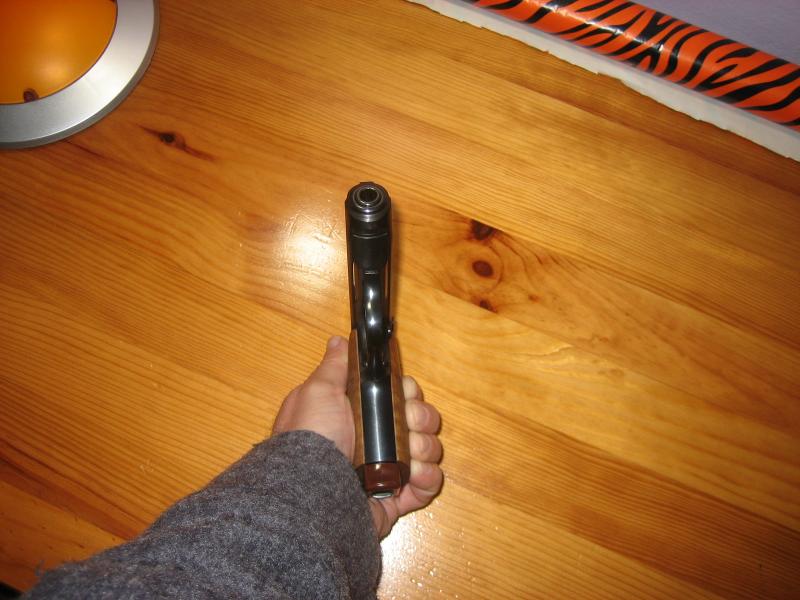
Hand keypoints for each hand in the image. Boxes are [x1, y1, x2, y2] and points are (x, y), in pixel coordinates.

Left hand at [272, 335, 442, 536]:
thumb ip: (334, 367)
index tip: (404, 392)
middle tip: (409, 422)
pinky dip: (428, 477)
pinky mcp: (398, 498)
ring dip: (426, 447)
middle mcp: (375, 441)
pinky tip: (414, 475)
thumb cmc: (313, 436)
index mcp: (359, 414)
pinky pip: (428, 483)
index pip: (398, 396)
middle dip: (422, 417)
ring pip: (428, 449)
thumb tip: (339, 341)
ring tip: (410, 453)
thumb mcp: (317, 392)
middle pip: (419, 420)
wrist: (311, 491)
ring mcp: (389, 470)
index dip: (407, 392)